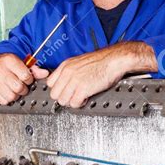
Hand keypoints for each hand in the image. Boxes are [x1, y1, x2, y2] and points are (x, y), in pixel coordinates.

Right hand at [0, 53, 34, 103]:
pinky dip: (7, 99)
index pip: (26, 76)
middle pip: (19, 88)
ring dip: (15, 95)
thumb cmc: (3, 65)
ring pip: (11, 96)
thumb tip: (45, 73)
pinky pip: (3, 101)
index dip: (29, 80)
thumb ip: (33, 69)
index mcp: (9, 60)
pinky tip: (5, 92)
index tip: (27, 79)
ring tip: (13, 89)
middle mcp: (0, 69)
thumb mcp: (17, 62)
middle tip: (21, 86)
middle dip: (23, 89)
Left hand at [31, 42, 155, 108]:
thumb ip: (70, 71)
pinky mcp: (83, 88)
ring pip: (62, 100)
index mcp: (66, 65)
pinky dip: (79, 104)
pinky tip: (85, 98)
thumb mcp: (80, 62)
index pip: (50, 83)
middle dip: (63, 97)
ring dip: (71, 102)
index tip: (65, 91)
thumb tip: (65, 83)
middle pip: (54, 94)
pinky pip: (74, 103)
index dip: (58, 89)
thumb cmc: (102, 61)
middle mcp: (68, 72)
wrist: (114, 60)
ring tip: (80, 97)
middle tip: (73, 96)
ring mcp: (75, 80)